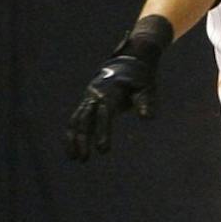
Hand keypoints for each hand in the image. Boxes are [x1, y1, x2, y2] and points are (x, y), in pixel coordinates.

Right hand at [66, 17, 173, 160]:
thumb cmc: (140, 78)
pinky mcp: (87, 102)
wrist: (128, 61)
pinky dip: (73, 133)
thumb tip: (147, 118)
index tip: (103, 150)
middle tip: (84, 159)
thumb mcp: (147, 88)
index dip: (103, 133)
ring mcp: (89, 99)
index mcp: (111, 93)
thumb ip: (146, 102)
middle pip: (85, 120)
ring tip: (76, 158)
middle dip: (83, 140)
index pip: (105, 116)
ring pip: (76, 120)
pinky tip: (73, 149)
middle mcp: (96, 96)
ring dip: (73, 139)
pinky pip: (76, 119)